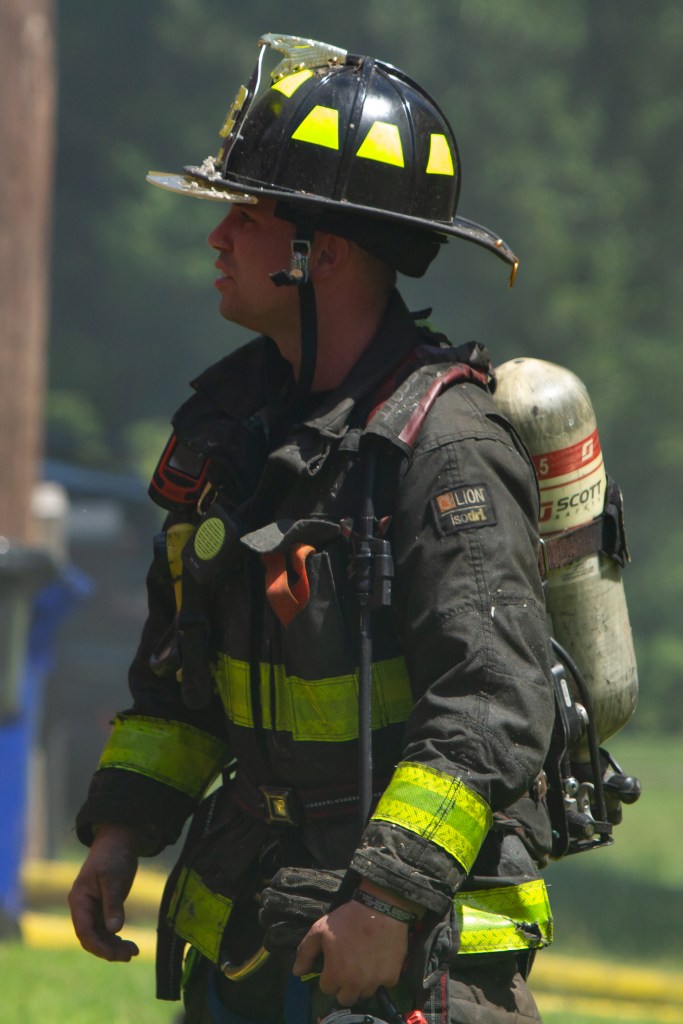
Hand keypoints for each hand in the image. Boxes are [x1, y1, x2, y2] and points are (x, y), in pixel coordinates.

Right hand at [68, 824, 139, 961]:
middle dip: (108, 949)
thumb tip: (115, 930)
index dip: (97, 946)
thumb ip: (113, 904)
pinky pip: (107, 930)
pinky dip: (117, 938)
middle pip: (91, 937)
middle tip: (130, 955)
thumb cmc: (113, 855)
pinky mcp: (103, 908)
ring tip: (133, 952)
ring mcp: (93, 909)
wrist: (118, 840)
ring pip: (100, 936)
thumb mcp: (114, 878)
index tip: (113, 955)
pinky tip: (130, 945)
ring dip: (114, 946)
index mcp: (79, 900)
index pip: (84, 931)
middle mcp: (83, 908)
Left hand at [292, 899, 408, 1006]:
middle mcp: (356, 983)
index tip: (334, 964)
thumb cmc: (347, 918)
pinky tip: (378, 960)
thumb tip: (296, 972)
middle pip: (346, 998)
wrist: (380, 908)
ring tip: (363, 964)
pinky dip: (382, 976)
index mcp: (336, 973)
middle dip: (344, 986)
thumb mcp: (319, 930)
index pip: (327, 989)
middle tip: (348, 968)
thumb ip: (305, 953)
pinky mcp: (392, 976)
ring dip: (362, 983)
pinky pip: (385, 984)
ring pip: (365, 994)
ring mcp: (375, 981)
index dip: (328, 976)